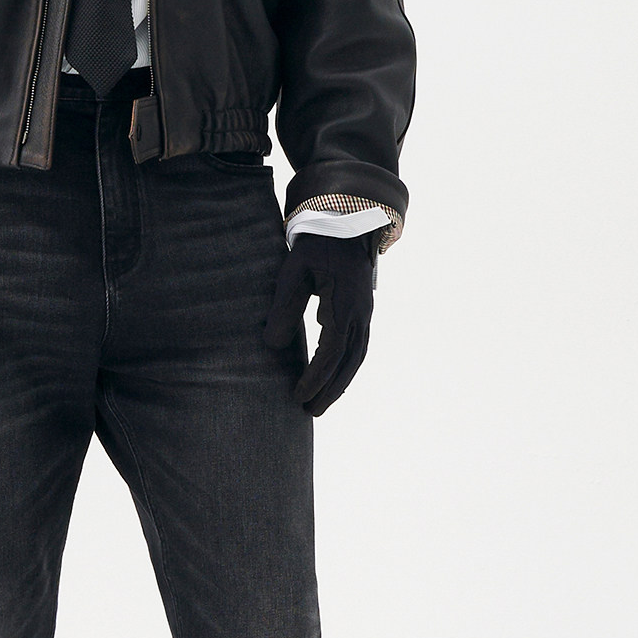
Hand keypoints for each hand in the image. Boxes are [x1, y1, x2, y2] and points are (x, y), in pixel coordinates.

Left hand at [262, 233, 375, 416]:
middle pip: (349, 361)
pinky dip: (345, 368)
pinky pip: (357, 348)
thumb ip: (283, 307)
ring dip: (340, 383)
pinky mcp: (362, 313)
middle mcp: (360, 313)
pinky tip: (331, 380)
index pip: (332, 351)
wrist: (345, 225)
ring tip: (320, 404)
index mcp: (344, 304)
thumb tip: (272, 345)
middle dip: (331, 390)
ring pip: (357, 357)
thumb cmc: (315, 246)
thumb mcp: (293, 271)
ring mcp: (365, 314)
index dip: (316, 377)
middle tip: (310, 412)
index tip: (298, 395)